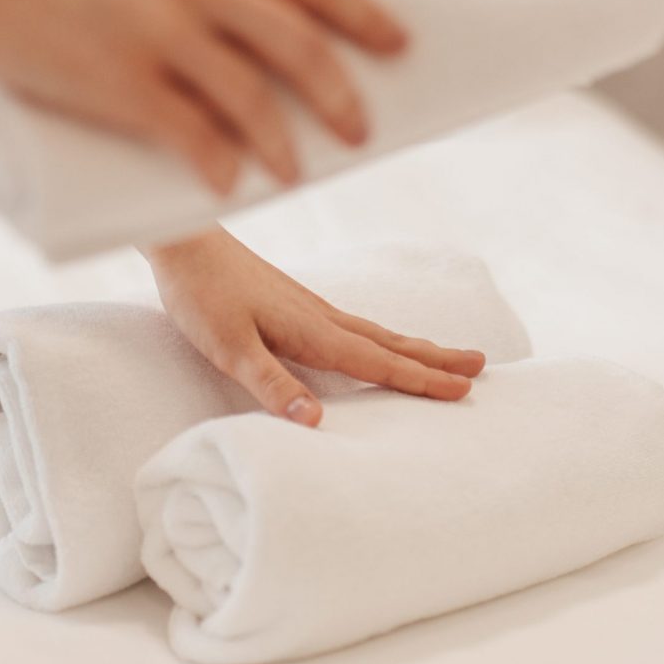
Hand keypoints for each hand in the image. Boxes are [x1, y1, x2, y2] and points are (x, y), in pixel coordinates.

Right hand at [0, 0, 406, 191]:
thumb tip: (243, 34)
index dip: (363, 15)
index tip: (398, 45)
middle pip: (299, 45)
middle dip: (341, 93)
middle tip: (361, 131)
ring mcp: (160, 34)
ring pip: (253, 99)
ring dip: (287, 144)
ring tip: (298, 173)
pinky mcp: (120, 84)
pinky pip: (192, 136)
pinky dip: (220, 166)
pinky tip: (230, 189)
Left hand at [144, 228, 485, 425]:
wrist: (182, 241)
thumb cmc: (200, 294)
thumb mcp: (227, 347)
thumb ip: (271, 383)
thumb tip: (316, 422)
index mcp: (312, 331)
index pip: (377, 363)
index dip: (420, 379)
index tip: (463, 391)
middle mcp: (321, 317)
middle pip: (390, 343)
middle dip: (435, 358)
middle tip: (481, 367)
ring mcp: (310, 307)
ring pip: (376, 332)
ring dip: (415, 346)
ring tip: (449, 354)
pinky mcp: (295, 303)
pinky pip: (356, 325)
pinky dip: (383, 337)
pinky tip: (379, 341)